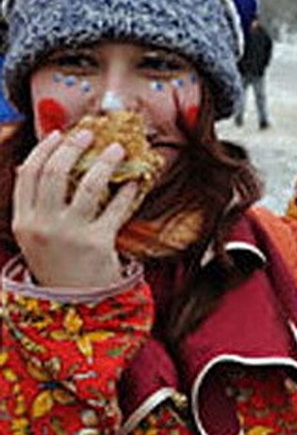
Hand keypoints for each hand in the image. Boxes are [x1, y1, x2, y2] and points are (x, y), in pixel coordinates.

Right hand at [12, 128, 141, 288]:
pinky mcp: (98, 243)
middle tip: (89, 133)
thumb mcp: (34, 234)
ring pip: (89, 185)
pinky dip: (127, 190)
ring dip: (105, 162)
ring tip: (119, 149)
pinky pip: (116, 208)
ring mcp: (70, 234)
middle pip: (55, 173)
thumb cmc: (57, 262)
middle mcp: (43, 225)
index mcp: (23, 220)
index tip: (60, 134)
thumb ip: (35, 203)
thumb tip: (35, 163)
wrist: (74, 302)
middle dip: (73, 147)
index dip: (44, 149)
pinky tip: (135, 180)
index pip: (29, 173)